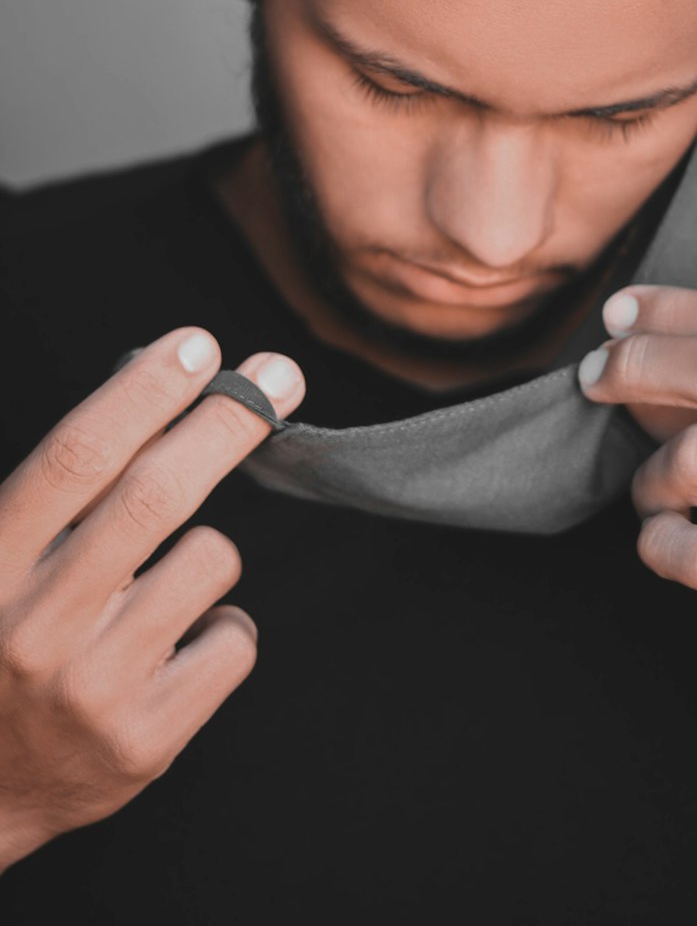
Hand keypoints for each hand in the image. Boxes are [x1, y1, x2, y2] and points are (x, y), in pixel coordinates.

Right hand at [0, 329, 304, 868]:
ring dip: (208, 549)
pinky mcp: (146, 739)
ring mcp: (93, 688)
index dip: (144, 393)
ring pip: (209, 560)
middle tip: (281, 374)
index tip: (198, 347)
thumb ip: (59, 493)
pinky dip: (222, 622)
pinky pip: (234, 637)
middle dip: (227, 423)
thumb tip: (155, 393)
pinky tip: (177, 642)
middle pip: (156, 497)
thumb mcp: (2, 561)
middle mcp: (37, 627)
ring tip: (161, 582)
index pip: (77, 457)